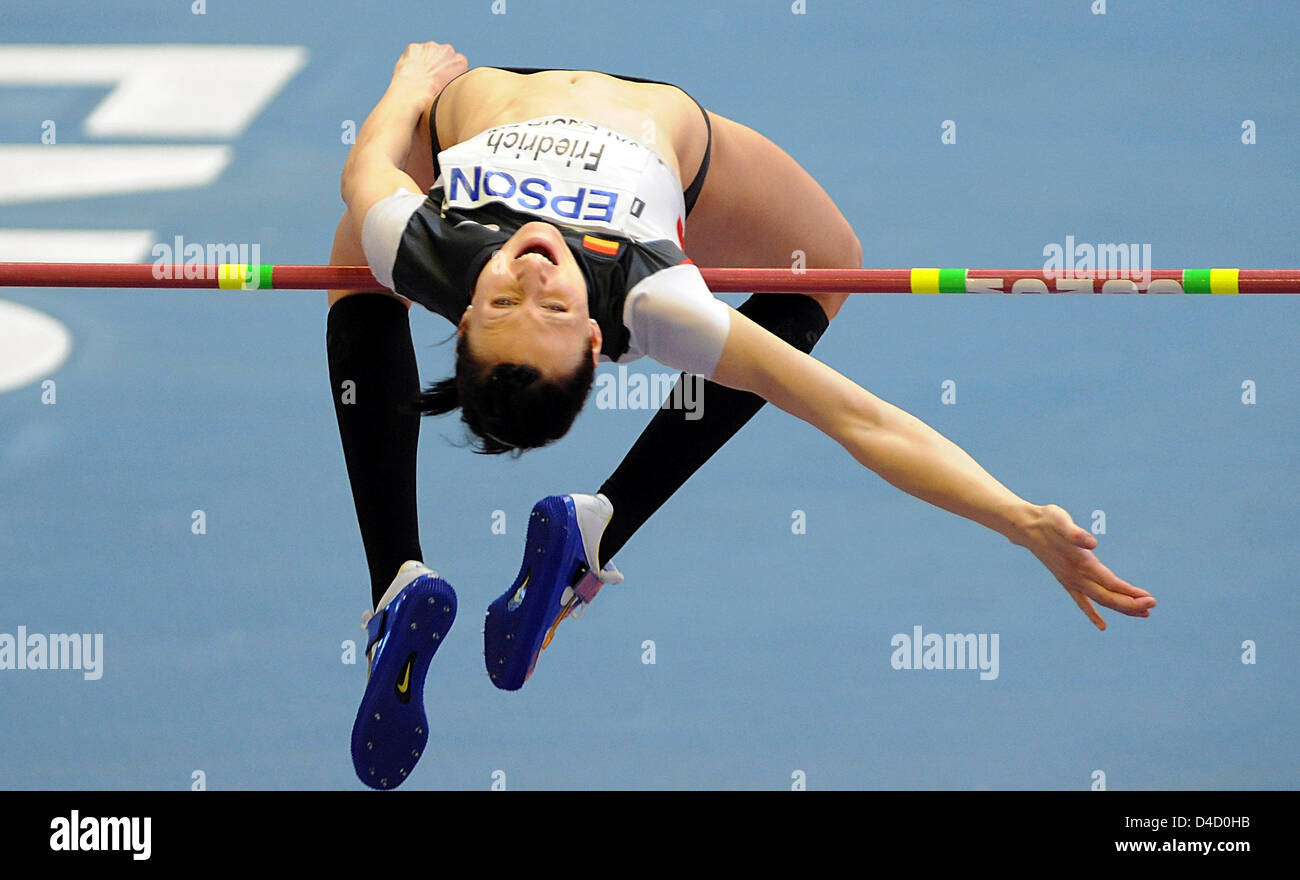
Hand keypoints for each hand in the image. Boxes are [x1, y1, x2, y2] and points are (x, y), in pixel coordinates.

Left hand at [390, 41, 467, 102]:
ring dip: (426, 60)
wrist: (412, 95)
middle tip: (432, 79)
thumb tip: (450, 86)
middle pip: (444, 54)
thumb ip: (454, 81)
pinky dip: (412, 60)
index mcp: (460, 62)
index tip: (445, 80)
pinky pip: (413, 53)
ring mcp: (430, 47)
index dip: (451, 71)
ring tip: (419, 77)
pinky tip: (410, 72)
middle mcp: (447, 50)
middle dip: (439, 63)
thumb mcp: (452, 92)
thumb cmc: (433, 100)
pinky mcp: (414, 48)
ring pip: (429, 52)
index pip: (458, 62)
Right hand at [1013, 504, 1155, 629]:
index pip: (1111, 584)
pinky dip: (1093, 614)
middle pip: (1108, 598)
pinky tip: (1102, 625)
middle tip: (1153, 606)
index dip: (1131, 593)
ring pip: (1099, 601)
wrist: (1026, 527)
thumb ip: (1075, 533)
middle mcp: (1076, 577)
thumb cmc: (1047, 521)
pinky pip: (1082, 602)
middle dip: (1131, 604)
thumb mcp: (1061, 520)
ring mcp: (1071, 581)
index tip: (1150, 599)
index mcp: (1080, 564)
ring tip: (1143, 614)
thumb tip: (1091, 543)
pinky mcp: (1067, 580)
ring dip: (1121, 608)